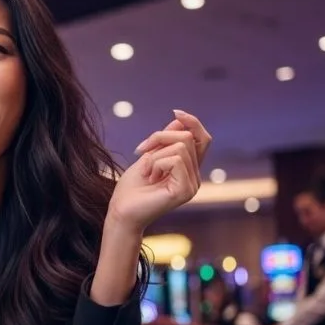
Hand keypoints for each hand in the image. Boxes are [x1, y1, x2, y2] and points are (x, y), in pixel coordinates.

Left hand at [108, 109, 210, 233]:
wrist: (121, 213)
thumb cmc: (131, 189)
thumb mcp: (147, 157)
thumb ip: (164, 142)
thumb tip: (180, 119)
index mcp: (188, 169)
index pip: (203, 139)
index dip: (192, 122)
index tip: (175, 112)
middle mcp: (195, 177)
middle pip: (188, 137)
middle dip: (160, 137)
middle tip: (140, 152)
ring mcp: (192, 185)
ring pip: (181, 147)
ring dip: (155, 155)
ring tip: (147, 172)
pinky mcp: (185, 190)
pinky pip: (176, 160)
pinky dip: (156, 163)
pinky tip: (150, 178)